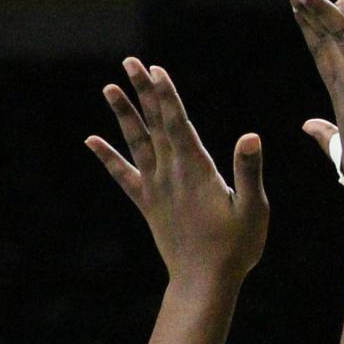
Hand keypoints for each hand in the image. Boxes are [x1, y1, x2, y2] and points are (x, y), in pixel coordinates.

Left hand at [86, 59, 267, 291]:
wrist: (204, 282)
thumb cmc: (235, 248)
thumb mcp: (252, 209)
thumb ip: (248, 172)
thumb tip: (251, 137)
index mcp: (197, 171)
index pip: (178, 124)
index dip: (166, 95)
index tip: (155, 69)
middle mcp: (171, 174)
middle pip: (155, 124)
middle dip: (143, 92)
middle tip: (130, 61)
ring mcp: (156, 189)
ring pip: (136, 143)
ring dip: (123, 115)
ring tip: (109, 87)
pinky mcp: (148, 204)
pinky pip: (123, 176)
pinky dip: (107, 158)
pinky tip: (91, 140)